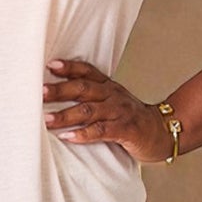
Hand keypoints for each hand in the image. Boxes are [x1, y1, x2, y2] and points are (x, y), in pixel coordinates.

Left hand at [43, 58, 174, 163]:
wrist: (162, 132)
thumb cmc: (131, 119)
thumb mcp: (113, 102)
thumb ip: (92, 97)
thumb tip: (58, 96)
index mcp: (108, 86)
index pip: (87, 72)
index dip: (69, 67)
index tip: (50, 65)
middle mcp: (112, 95)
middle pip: (83, 89)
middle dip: (60, 90)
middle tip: (39, 91)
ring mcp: (119, 112)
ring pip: (88, 110)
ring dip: (65, 115)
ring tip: (46, 119)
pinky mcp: (125, 130)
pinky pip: (101, 131)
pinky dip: (83, 134)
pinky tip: (68, 137)